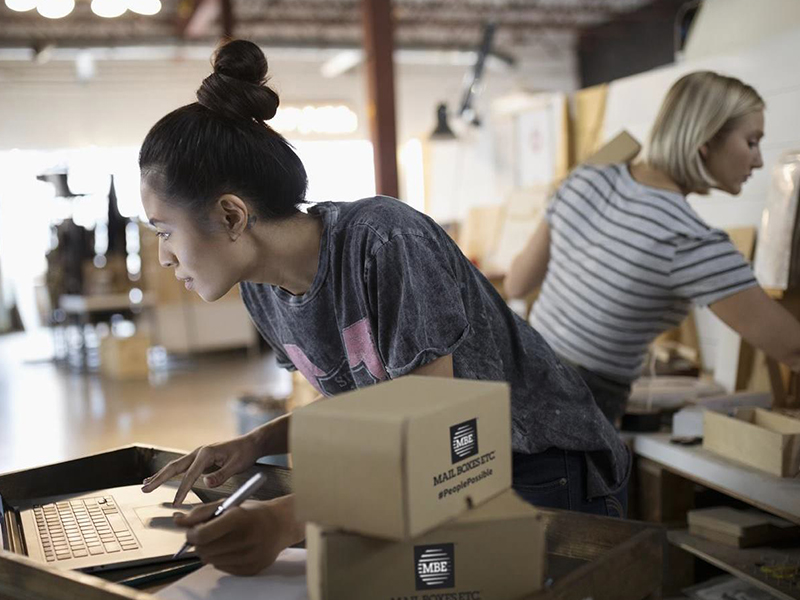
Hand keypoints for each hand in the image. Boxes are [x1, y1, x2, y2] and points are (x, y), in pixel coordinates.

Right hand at [141, 434, 260, 504]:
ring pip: (175, 466)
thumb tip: (206, 483)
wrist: (250, 443)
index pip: (190, 474)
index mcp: (207, 453)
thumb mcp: (237, 464)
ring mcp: (197, 455)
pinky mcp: (199, 459)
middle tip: (145, 489)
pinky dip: (168, 473)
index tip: (176, 503)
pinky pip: (180, 468)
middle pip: (175, 467)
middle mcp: (199, 452)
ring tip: (145, 485)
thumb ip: (222, 474)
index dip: (182, 490)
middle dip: (159, 478)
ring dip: (160, 476)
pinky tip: (157, 478)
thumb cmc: (245, 453)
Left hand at [174, 496, 301, 575]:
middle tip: (207, 534)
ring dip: (210, 551)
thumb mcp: (229, 504)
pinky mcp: (252, 569)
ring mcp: (250, 556)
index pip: (203, 534)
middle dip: (199, 542)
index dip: (191, 534)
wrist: (283, 524)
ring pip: (211, 560)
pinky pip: (222, 568)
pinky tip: (233, 548)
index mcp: (240, 518)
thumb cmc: (254, 513)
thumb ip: (202, 512)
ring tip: (223, 540)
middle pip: (204, 550)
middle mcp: (246, 538)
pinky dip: (221, 559)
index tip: (192, 530)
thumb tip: (178, 521)